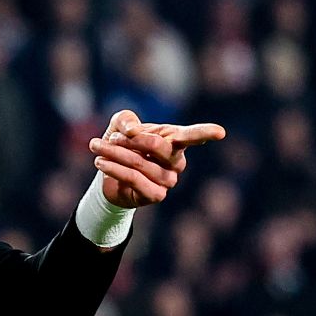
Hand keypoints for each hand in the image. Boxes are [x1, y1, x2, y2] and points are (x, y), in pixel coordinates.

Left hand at [87, 109, 225, 208]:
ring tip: (96, 146)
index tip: (220, 132)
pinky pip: (134, 179)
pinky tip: (100, 161)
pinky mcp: (155, 195)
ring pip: (141, 163)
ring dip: (115, 153)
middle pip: (159, 146)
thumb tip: (132, 130)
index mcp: (174, 140)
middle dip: (131, 139)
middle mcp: (176, 161)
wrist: (108, 171)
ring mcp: (168, 180)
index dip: (205, 133)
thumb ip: (125, 120)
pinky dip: (114, 168)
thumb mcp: (120, 125)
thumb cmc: (121, 143)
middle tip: (110, 136)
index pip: (192, 135)